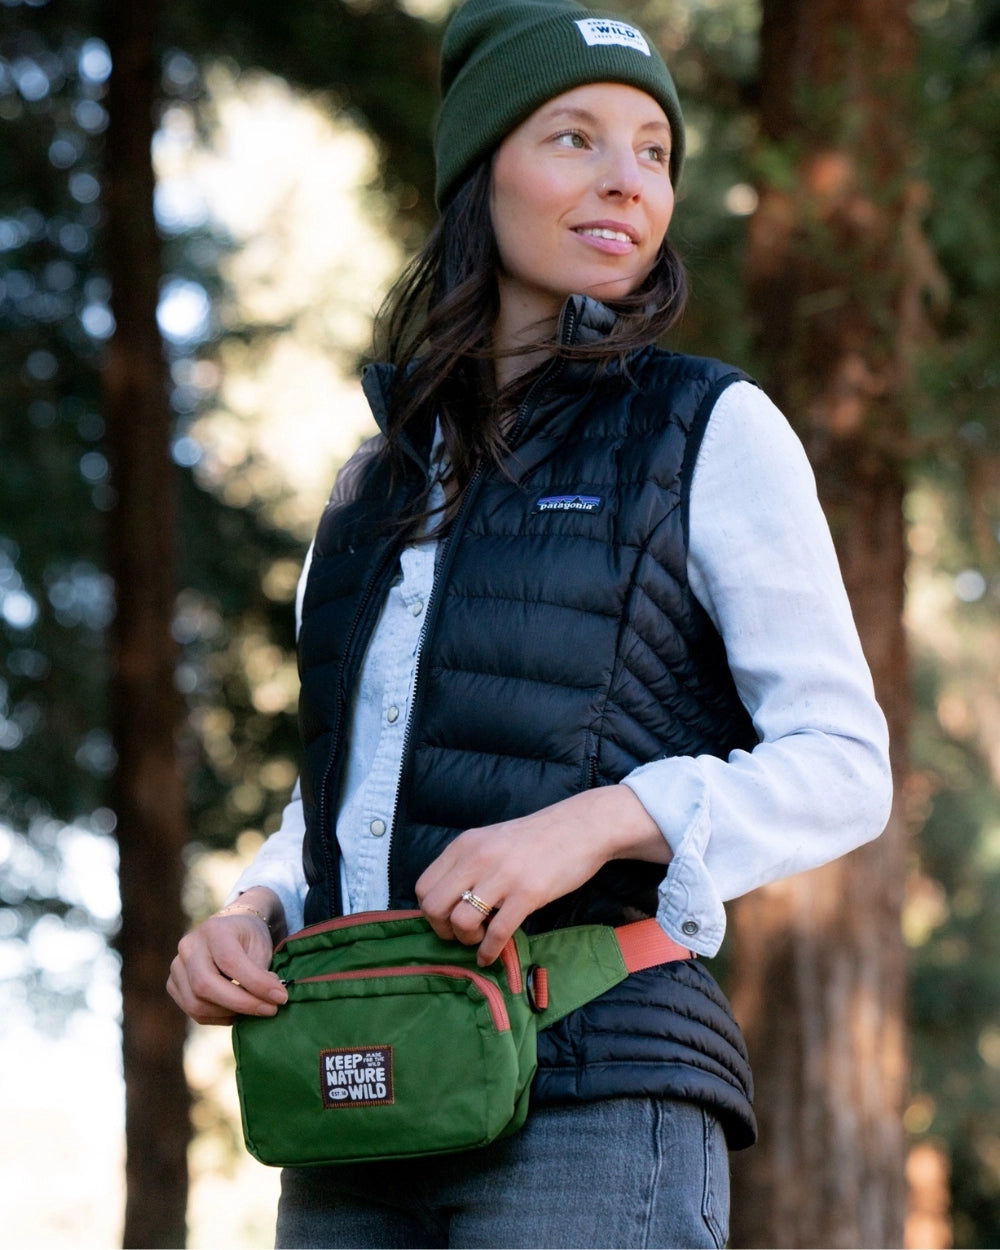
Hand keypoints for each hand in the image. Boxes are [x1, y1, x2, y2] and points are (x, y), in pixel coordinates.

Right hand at [166, 888, 288, 1025]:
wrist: (230, 930)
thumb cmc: (248, 938)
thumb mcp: (260, 945)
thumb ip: (261, 972)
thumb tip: (269, 1000)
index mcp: (214, 929)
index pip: (230, 962)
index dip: (256, 984)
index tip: (281, 997)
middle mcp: (189, 946)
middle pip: (205, 986)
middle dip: (242, 1004)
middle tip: (270, 1010)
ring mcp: (177, 966)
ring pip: (196, 1004)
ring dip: (230, 1013)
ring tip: (256, 1009)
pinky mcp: (174, 985)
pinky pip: (193, 1011)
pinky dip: (218, 1017)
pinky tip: (237, 1011)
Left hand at [415, 784, 669, 965]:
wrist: (582, 826)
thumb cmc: (538, 838)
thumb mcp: (492, 841)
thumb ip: (469, 863)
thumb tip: (450, 899)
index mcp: (465, 844)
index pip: (423, 885)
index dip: (430, 911)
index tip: (448, 919)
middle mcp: (477, 858)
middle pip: (434, 906)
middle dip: (442, 929)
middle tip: (461, 934)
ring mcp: (503, 875)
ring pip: (461, 920)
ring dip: (466, 940)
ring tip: (480, 940)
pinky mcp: (528, 893)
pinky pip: (497, 932)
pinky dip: (489, 951)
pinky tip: (492, 955)